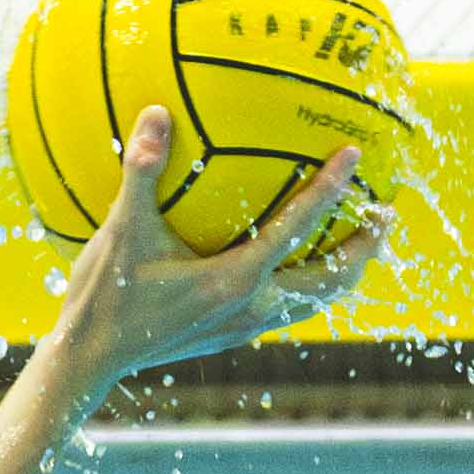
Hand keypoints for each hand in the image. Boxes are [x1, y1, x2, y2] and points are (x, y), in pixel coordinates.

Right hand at [40, 104, 386, 407]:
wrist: (87, 361)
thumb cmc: (103, 297)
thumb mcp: (120, 231)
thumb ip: (142, 171)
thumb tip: (157, 113)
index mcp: (234, 280)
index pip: (297, 229)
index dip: (330, 189)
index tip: (355, 157)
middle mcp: (251, 307)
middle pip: (332, 279)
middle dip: (365, 246)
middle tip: (386, 212)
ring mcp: (245, 326)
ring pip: (316, 299)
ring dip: (344, 269)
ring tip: (361, 240)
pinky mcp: (233, 334)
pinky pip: (289, 305)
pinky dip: (308, 282)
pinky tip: (298, 262)